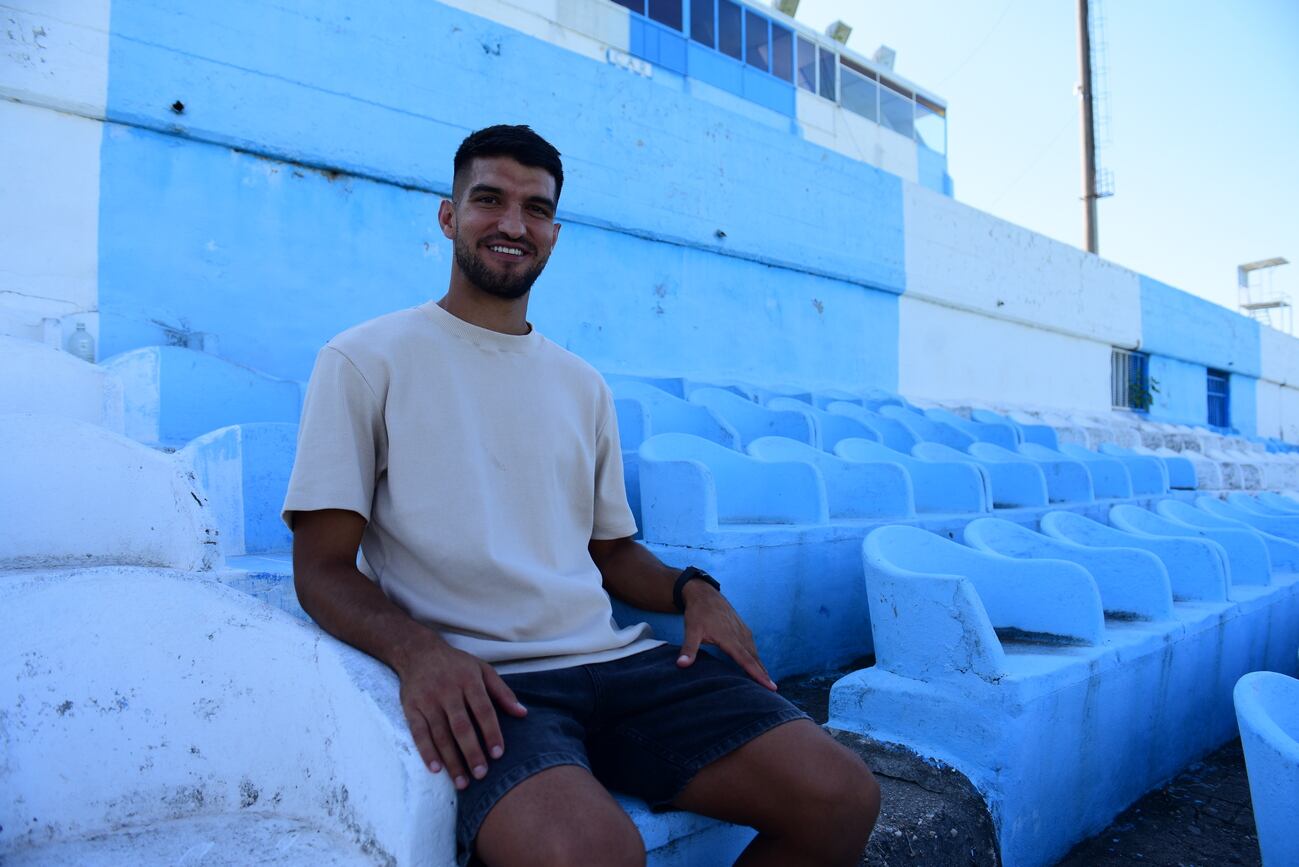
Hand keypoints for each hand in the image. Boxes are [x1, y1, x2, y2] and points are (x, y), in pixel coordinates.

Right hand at [396, 636, 527, 789]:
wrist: (418, 652)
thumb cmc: (456, 665)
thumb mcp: (483, 670)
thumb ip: (502, 692)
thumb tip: (523, 713)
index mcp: (469, 680)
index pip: (483, 710)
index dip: (491, 732)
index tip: (498, 754)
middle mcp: (448, 690)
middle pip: (461, 726)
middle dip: (472, 752)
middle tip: (481, 775)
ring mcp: (428, 700)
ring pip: (440, 734)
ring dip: (451, 760)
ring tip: (462, 783)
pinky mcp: (411, 708)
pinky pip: (419, 733)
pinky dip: (427, 752)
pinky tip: (436, 769)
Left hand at [676, 582, 776, 690]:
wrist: (704, 593)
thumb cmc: (698, 613)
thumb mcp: (691, 631)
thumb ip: (689, 649)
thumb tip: (681, 665)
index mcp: (729, 638)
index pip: (746, 660)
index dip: (758, 674)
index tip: (770, 686)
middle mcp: (740, 635)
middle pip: (754, 658)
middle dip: (764, 674)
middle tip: (773, 690)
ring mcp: (742, 630)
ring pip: (754, 652)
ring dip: (761, 666)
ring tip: (767, 681)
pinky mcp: (742, 628)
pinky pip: (752, 646)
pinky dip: (756, 657)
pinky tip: (758, 664)